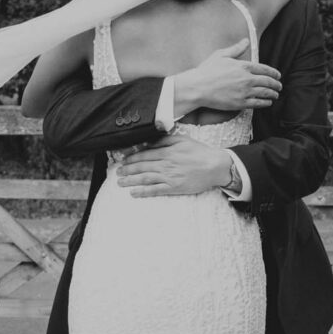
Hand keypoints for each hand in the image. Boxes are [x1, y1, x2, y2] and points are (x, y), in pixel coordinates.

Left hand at [116, 135, 236, 197]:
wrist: (215, 166)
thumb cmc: (200, 152)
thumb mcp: (182, 140)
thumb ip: (165, 140)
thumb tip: (150, 142)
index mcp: (167, 152)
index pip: (144, 155)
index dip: (131, 158)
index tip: (122, 160)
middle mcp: (165, 164)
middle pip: (142, 167)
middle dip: (127, 170)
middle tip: (117, 172)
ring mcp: (169, 177)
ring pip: (145, 179)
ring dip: (130, 181)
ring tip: (120, 182)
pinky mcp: (174, 188)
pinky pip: (155, 191)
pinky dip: (143, 192)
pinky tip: (133, 193)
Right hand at [173, 40, 281, 114]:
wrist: (197, 88)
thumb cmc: (207, 71)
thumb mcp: (221, 55)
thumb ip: (236, 49)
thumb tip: (246, 41)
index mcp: (243, 66)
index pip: (264, 69)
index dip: (273, 73)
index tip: (278, 75)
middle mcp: (246, 79)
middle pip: (268, 81)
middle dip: (276, 84)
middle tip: (279, 86)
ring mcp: (244, 92)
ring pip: (265, 93)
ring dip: (273, 94)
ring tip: (276, 95)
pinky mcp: (240, 103)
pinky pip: (258, 103)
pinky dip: (265, 103)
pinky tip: (268, 102)